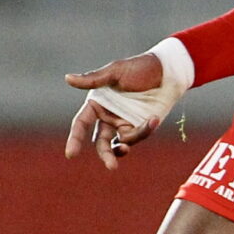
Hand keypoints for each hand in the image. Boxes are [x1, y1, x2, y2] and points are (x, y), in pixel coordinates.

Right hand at [65, 52, 166, 168]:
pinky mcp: (141, 126)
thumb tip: (67, 78)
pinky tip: (153, 120)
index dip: (75, 139)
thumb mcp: (115, 72)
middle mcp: (108, 116)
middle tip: (111, 166)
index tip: (71, 154)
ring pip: (120, 144)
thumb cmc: (139, 67)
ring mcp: (125, 123)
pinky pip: (139, 135)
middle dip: (105, 155)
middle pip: (101, 141)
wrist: (166, 71)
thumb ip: (93, 79)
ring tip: (126, 148)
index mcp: (97, 104)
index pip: (81, 124)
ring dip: (124, 148)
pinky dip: (145, 130)